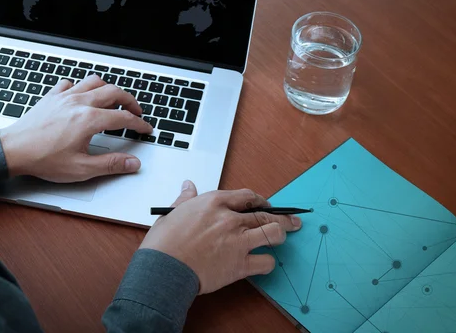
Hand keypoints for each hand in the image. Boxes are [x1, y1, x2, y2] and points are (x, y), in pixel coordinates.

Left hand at [0, 75, 152, 181]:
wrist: (13, 150)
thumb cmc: (43, 159)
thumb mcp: (81, 169)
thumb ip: (111, 164)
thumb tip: (132, 163)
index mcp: (88, 120)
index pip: (123, 117)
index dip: (139, 123)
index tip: (145, 128)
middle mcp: (79, 103)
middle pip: (114, 92)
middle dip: (130, 101)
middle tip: (136, 112)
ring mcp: (64, 97)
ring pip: (94, 82)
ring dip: (108, 89)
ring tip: (114, 101)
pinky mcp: (52, 97)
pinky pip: (71, 83)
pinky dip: (81, 87)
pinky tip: (82, 98)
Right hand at [140, 181, 301, 293]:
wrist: (163, 270)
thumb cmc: (164, 243)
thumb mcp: (172, 213)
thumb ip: (186, 199)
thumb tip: (188, 186)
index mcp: (214, 203)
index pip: (247, 196)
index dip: (260, 201)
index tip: (264, 205)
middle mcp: (230, 219)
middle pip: (265, 214)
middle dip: (282, 217)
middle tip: (292, 220)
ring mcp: (237, 241)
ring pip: (273, 232)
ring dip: (280, 234)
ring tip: (282, 237)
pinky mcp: (239, 264)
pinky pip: (266, 261)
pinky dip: (268, 262)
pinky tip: (265, 261)